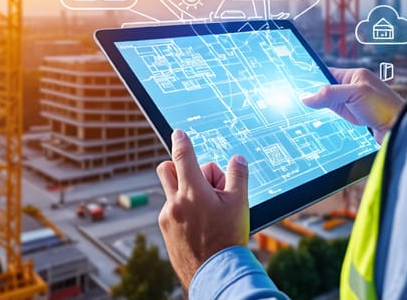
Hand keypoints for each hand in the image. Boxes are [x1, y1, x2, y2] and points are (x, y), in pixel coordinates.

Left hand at [157, 129, 249, 289]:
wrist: (215, 273)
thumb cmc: (228, 239)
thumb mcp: (240, 203)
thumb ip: (238, 176)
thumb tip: (237, 160)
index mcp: (192, 191)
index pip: (183, 156)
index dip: (181, 141)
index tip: (179, 133)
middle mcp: (175, 202)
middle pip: (166, 169)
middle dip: (179, 165)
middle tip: (202, 179)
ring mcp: (167, 218)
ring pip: (172, 192)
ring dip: (186, 191)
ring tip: (209, 208)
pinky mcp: (166, 232)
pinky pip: (172, 211)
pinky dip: (184, 210)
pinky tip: (202, 225)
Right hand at [301, 67, 404, 138]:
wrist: (399, 129)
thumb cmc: (384, 107)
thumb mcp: (354, 95)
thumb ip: (329, 94)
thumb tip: (306, 97)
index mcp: (355, 75)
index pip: (327, 72)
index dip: (312, 77)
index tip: (296, 82)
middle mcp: (354, 87)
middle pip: (326, 87)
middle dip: (313, 93)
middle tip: (294, 98)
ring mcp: (353, 101)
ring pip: (329, 101)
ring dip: (319, 105)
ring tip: (299, 107)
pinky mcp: (354, 115)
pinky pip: (335, 112)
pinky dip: (326, 115)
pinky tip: (314, 118)